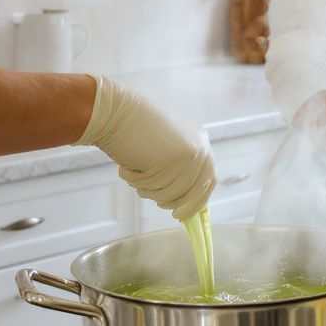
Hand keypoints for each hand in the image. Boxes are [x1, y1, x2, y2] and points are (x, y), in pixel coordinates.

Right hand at [75, 76, 216, 220]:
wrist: (116, 111)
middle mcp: (199, 149)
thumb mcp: (168, 147)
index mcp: (201, 143)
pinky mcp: (170, 162)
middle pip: (191, 194)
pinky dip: (134, 180)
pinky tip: (128, 163)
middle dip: (171, 202)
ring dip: (147, 188)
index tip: (182, 215)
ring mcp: (186, 156)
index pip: (209, 181)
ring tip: (135, 168)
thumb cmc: (135, 129)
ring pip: (168, 194)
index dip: (197, 202)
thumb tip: (186, 203)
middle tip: (154, 198)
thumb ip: (181, 168)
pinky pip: (150, 187)